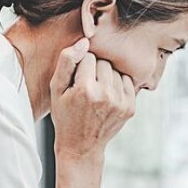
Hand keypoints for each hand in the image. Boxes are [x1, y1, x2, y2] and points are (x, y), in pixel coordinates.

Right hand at [49, 38, 135, 164]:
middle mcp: (105, 95)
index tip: (76, 81)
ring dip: (107, 77)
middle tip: (87, 87)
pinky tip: (107, 97)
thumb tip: (85, 41)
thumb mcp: (56, 89)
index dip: (80, 67)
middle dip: (95, 70)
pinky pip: (127, 81)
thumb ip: (67, 61)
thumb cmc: (65, 115)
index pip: (88, 56)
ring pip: (116, 71)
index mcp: (85, 89)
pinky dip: (118, 85)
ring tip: (97, 93)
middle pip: (104, 62)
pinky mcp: (131, 107)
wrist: (81, 146)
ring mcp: (120, 102)